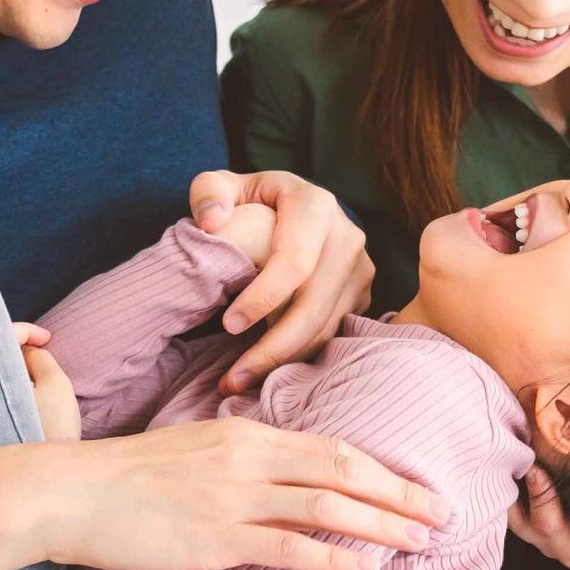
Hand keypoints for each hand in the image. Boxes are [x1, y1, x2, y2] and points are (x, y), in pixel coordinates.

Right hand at [0, 419, 451, 569]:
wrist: (69, 491)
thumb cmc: (127, 474)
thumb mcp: (195, 446)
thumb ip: (242, 454)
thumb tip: (284, 470)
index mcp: (246, 432)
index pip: (333, 445)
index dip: (383, 468)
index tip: (417, 486)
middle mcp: (249, 458)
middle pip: (346, 470)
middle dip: (401, 493)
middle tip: (443, 512)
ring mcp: (234, 497)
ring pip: (329, 507)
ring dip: (383, 525)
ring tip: (421, 542)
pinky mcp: (216, 537)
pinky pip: (290, 547)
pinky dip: (334, 556)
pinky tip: (364, 567)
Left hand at [14, 322, 78, 441]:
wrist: (39, 475)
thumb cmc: (51, 427)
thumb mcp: (56, 384)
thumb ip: (41, 358)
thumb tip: (27, 354)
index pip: (4, 334)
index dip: (29, 330)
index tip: (48, 339)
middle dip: (18, 350)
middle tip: (40, 358)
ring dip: (13, 370)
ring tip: (36, 381)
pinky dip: (6, 388)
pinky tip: (23, 401)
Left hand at [189, 170, 373, 392]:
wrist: (293, 211)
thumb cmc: (251, 203)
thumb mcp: (224, 187)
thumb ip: (208, 194)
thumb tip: (212, 222)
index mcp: (315, 205)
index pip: (294, 261)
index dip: (263, 298)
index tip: (228, 325)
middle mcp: (347, 237)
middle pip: (314, 305)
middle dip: (272, 348)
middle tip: (231, 378)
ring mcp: (360, 269)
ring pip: (326, 327)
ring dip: (284, 361)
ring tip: (240, 382)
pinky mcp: (361, 295)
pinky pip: (333, 334)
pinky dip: (300, 357)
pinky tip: (267, 372)